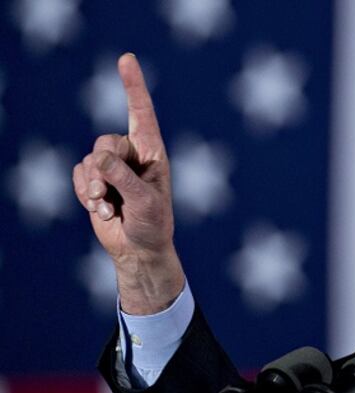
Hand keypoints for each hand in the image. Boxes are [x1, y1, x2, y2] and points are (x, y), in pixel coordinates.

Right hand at [73, 53, 183, 313]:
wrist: (138, 249)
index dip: (132, 86)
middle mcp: (132, 155)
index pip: (141, 113)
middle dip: (104, 171)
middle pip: (105, 143)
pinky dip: (85, 196)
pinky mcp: (94, 181)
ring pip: (89, 161)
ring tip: (111, 208)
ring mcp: (111, 168)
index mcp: (153, 152)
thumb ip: (123, 178)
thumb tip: (98, 159)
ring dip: (95, 189)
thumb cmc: (153, 224)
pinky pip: (78, 176)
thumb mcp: (144, 202)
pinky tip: (103, 211)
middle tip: (113, 196)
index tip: (126, 59)